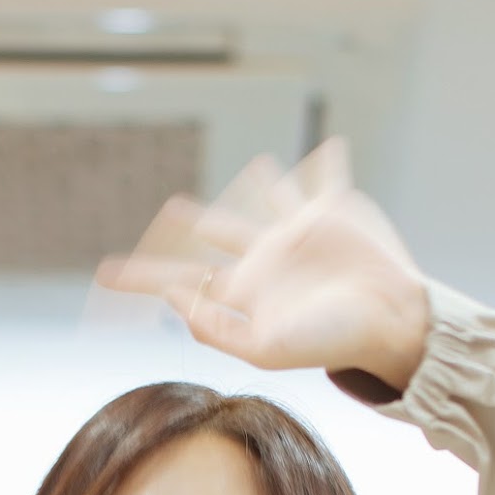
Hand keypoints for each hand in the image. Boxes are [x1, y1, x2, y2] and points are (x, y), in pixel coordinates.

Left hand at [96, 139, 432, 391]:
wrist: (389, 324)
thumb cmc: (329, 341)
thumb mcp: (264, 347)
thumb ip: (215, 327)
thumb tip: (175, 297)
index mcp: (246, 291)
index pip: (182, 279)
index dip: (142, 277)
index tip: (105, 273)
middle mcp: (268, 259)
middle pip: (220, 233)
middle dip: (195, 224)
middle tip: (171, 209)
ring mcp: (300, 234)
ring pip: (272, 200)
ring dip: (265, 184)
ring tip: (259, 167)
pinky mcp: (334, 212)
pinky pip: (328, 178)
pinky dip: (331, 162)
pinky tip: (334, 147)